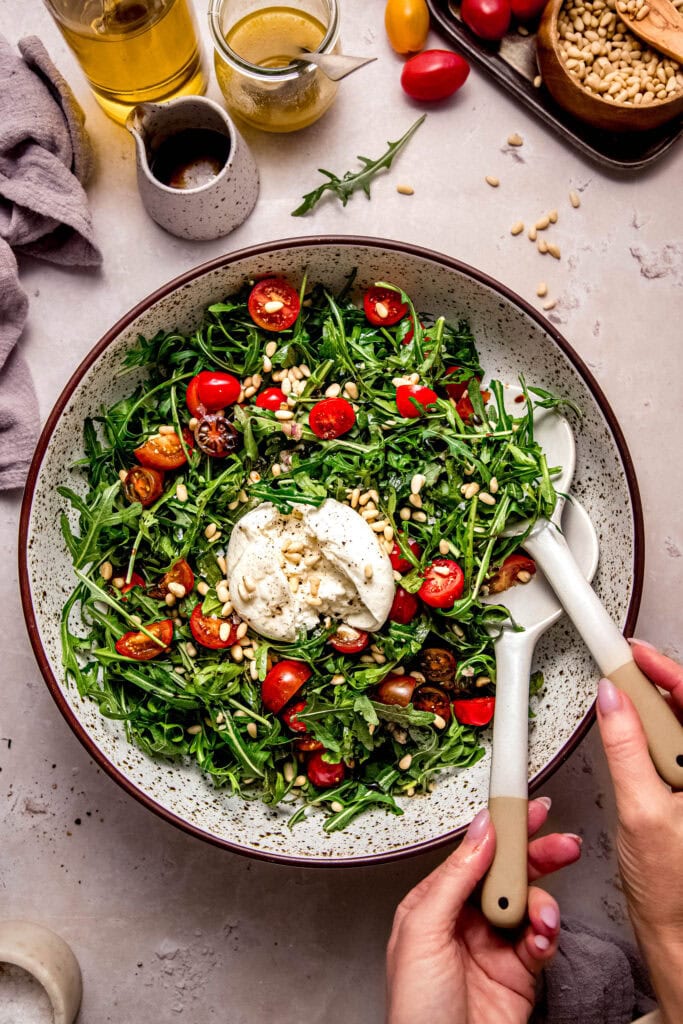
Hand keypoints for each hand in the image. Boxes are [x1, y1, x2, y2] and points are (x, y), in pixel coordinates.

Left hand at [386, 798, 581, 1023]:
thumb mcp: (422, 931)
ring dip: (542, 904)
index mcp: (435, 902)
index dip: (502, 828)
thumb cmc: (414, 1011)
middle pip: (508, 874)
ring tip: (541, 918)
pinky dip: (547, 935)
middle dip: (537, 856)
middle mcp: (466, 920)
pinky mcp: (519, 973)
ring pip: (530, 904)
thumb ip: (455, 876)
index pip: (474, 853)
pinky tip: (542, 938)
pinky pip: (542, 940)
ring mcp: (494, 946)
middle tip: (562, 844)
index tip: (525, 808)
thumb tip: (481, 830)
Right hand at [596, 641, 682, 1023]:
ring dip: (653, 707)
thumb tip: (613, 700)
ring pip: (681, 728)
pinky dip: (649, 733)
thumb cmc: (671, 890)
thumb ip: (625, 749)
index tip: (634, 653)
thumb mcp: (641, 811)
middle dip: (658, 682)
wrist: (677, 934)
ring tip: (622, 695)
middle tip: (622, 665)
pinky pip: (674, 750)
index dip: (667, 671)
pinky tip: (631, 731)